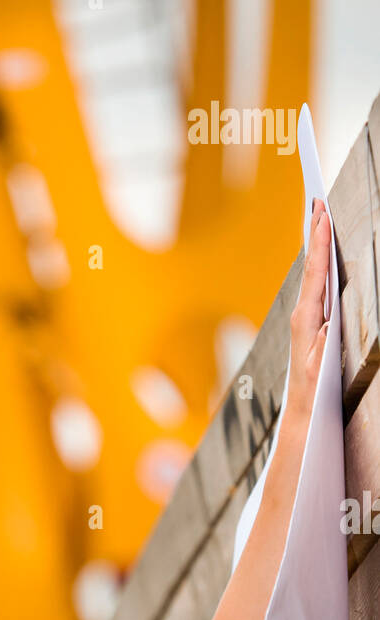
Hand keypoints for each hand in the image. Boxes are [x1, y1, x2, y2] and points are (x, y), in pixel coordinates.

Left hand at [285, 198, 330, 419]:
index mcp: (305, 318)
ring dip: (316, 242)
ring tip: (318, 213)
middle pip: (311, 264)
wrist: (304, 408)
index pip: (315, 274)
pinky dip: (318, 261)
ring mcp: (305, 315)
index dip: (320, 244)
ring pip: (312, 271)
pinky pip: (315, 283)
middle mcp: (302, 312)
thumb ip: (323, 346)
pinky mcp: (308, 320)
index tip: (322, 217)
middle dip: (315, 232)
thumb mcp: (319, 368)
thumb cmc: (314, 389)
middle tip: (317, 199)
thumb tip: (328, 325)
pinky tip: (321, 250)